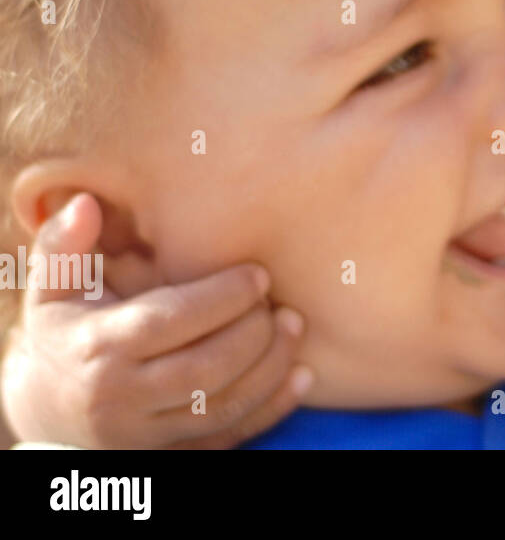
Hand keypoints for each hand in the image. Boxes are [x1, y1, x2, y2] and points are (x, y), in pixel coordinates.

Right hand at [1, 194, 311, 447]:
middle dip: (253, 333)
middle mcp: (119, 399)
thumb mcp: (53, 290)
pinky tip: (302, 377)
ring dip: (270, 368)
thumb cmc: (64, 333)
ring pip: (222, 407)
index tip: (259, 275)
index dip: (221, 298)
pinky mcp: (170, 455)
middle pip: (203, 368)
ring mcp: (146, 434)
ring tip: (295, 328)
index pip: (169, 322)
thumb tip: (83, 203)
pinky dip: (271, 408)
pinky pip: (230, 437)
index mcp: (98, 348)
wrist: (48, 408)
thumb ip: (65, 246)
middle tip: (282, 305)